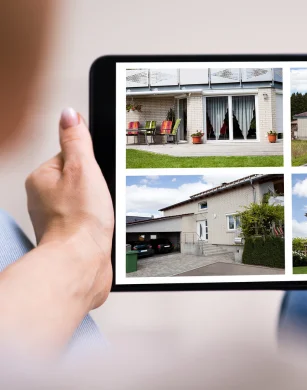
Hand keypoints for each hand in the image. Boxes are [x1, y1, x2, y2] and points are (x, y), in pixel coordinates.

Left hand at [25, 108, 113, 309]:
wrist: (81, 264)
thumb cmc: (79, 221)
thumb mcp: (83, 169)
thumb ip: (77, 140)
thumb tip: (69, 114)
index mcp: (41, 178)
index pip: (71, 157)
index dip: (90, 164)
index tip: (96, 175)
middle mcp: (43, 198)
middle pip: (80, 179)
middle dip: (95, 187)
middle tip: (98, 197)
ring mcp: (55, 218)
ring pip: (85, 201)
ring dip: (98, 207)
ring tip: (99, 215)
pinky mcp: (68, 234)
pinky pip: (87, 220)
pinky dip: (97, 223)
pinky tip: (99, 228)